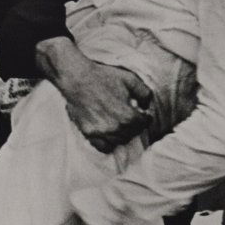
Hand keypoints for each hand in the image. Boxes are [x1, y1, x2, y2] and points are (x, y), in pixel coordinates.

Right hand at [36, 39, 152, 151]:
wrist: (77, 79)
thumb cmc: (104, 77)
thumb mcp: (130, 79)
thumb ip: (144, 93)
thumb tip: (146, 106)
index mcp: (128, 116)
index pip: (144, 124)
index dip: (146, 118)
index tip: (144, 115)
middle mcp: (116, 128)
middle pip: (133, 134)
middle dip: (135, 126)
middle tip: (132, 119)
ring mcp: (102, 133)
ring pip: (120, 141)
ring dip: (124, 134)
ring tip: (121, 125)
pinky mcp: (89, 134)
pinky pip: (104, 147)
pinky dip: (109, 143)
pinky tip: (110, 134)